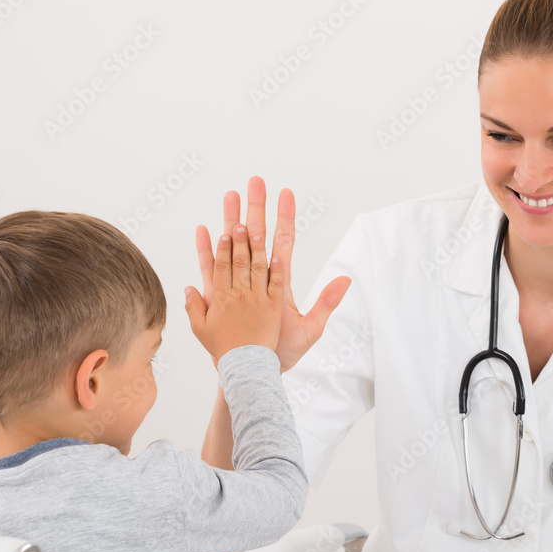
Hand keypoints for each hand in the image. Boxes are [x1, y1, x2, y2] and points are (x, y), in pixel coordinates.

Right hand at [184, 222, 282, 364]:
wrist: (244, 368)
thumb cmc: (221, 350)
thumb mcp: (200, 330)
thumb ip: (193, 307)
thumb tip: (188, 287)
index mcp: (221, 298)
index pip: (221, 266)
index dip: (222, 248)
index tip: (224, 233)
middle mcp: (239, 294)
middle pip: (239, 260)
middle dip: (239, 239)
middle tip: (240, 222)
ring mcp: (258, 299)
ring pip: (256, 268)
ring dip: (257, 248)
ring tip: (256, 231)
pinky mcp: (274, 308)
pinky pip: (276, 284)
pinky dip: (276, 270)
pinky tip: (276, 257)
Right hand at [193, 176, 351, 370]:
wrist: (257, 371)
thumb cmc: (284, 351)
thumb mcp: (311, 329)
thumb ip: (326, 303)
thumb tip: (347, 280)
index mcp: (279, 281)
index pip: (283, 241)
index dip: (285, 218)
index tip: (287, 193)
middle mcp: (258, 277)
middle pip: (257, 235)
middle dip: (256, 208)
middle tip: (255, 181)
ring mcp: (237, 283)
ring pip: (233, 244)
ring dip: (231, 219)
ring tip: (229, 194)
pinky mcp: (219, 296)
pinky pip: (211, 268)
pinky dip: (207, 250)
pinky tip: (205, 230)